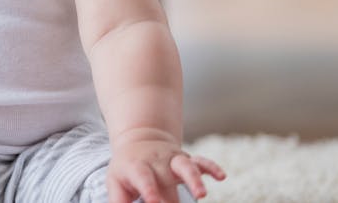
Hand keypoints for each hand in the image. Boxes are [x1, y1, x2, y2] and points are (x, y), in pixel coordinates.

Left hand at [107, 133, 225, 202]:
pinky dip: (211, 167)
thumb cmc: (127, 169)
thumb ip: (118, 201)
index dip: (149, 189)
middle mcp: (157, 162)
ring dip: (194, 180)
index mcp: (137, 167)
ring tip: (201, 194)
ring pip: (186, 167)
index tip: (154, 202)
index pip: (143, 177)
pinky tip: (221, 176)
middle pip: (167, 180)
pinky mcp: (188, 160)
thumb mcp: (116, 182)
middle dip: (173, 199)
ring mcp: (174, 160)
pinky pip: (202, 162)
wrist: (141, 141)